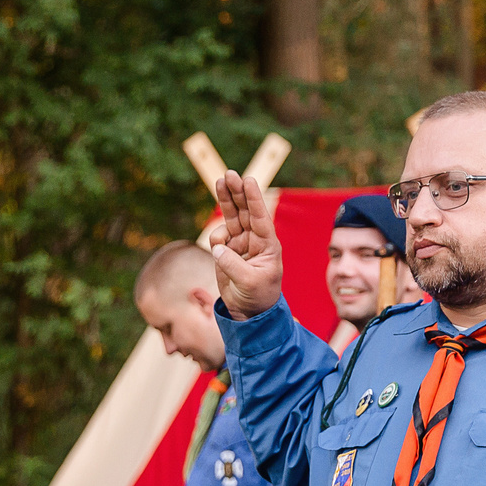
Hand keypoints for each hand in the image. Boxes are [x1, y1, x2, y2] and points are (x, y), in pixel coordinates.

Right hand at [210, 173, 282, 317]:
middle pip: (245, 210)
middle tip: (230, 174)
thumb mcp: (249, 283)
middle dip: (238, 192)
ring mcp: (241, 243)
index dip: (254, 199)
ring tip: (220, 181)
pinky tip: (219, 248)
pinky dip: (216, 238)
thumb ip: (233, 265)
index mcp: (268, 245)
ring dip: (226, 199)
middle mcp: (255, 240)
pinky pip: (219, 237)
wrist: (248, 311)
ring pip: (232, 216)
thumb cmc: (258, 296)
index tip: (249, 181)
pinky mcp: (227, 250)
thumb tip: (218, 247)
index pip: (261, 217)